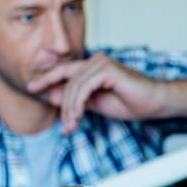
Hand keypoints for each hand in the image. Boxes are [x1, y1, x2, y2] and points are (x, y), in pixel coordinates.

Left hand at [27, 53, 166, 133]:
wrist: (155, 102)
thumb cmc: (130, 102)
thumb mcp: (97, 103)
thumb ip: (77, 99)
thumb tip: (52, 98)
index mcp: (92, 66)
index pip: (64, 70)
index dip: (46, 78)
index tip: (32, 88)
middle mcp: (96, 60)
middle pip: (66, 79)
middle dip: (60, 104)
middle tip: (62, 126)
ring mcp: (102, 63)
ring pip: (73, 86)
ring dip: (70, 109)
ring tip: (71, 127)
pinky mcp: (108, 70)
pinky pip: (84, 87)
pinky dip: (78, 104)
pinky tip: (78, 118)